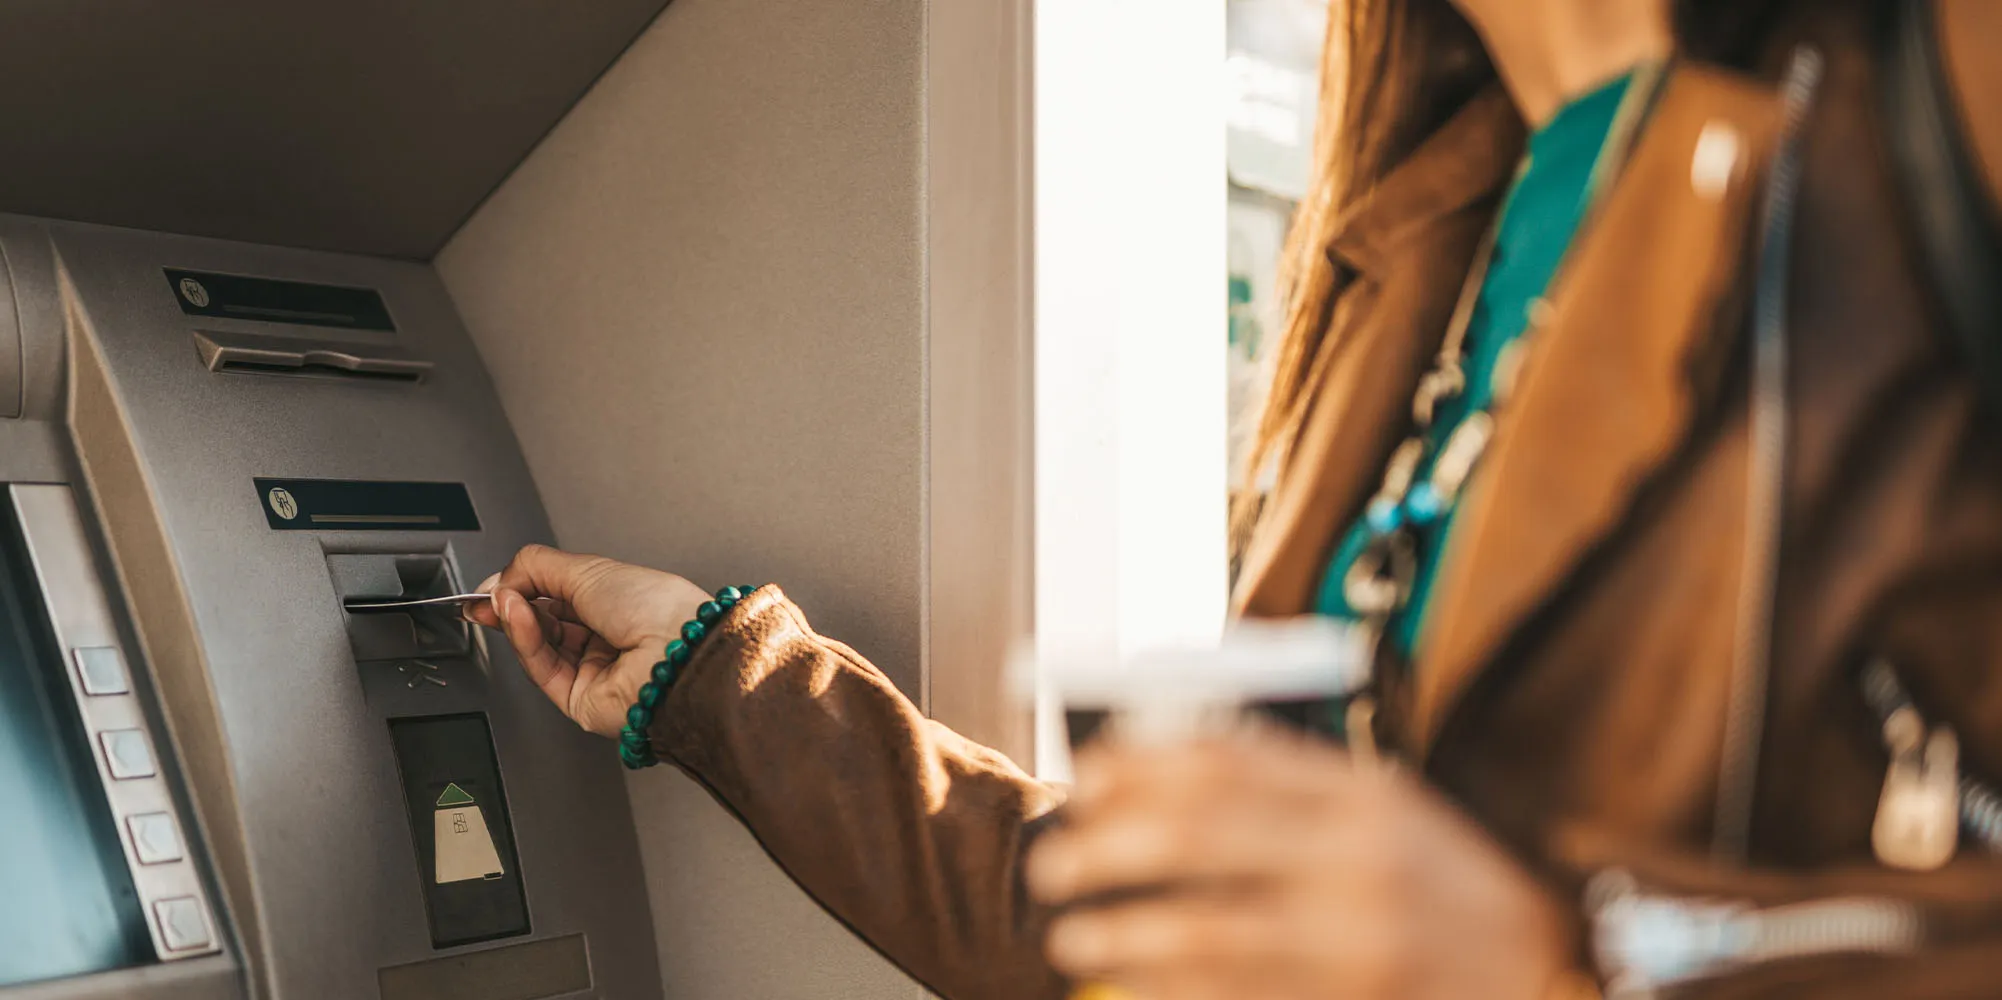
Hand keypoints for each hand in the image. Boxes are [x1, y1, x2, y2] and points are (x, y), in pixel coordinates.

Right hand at [466, 544, 709, 737]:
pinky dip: (526, 642)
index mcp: (618, 602)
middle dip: (512, 606)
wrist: (676, 652)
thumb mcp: (589, 569)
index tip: (493, 582)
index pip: (558, 595)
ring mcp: (595, 670)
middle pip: (545, 622)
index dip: (523, 588)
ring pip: (540, 646)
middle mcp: (608, 637)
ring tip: (502, 602)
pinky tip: (515, 618)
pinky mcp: (581, 700)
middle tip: (485, 596)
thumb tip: (501, 577)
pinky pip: (544, 669)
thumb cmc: (657, 608)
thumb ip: (536, 567)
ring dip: (517, 621)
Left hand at [1025, 730, 1579, 999]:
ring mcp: (1353, 941)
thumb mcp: (1385, 814)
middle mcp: (1356, 862)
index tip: (1087, 775)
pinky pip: (1230, 996)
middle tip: (1057, 863)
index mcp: (1362, 797)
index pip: (1227, 762)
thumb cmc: (1447, 890)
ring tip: (1073, 935)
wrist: (1550, 974)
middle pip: (1197, 838)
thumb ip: (1291, 785)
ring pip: (1201, 931)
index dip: (1139, 766)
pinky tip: (1126, 987)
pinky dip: (1165, 990)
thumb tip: (1169, 761)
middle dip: (1109, 849)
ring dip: (1120, 933)